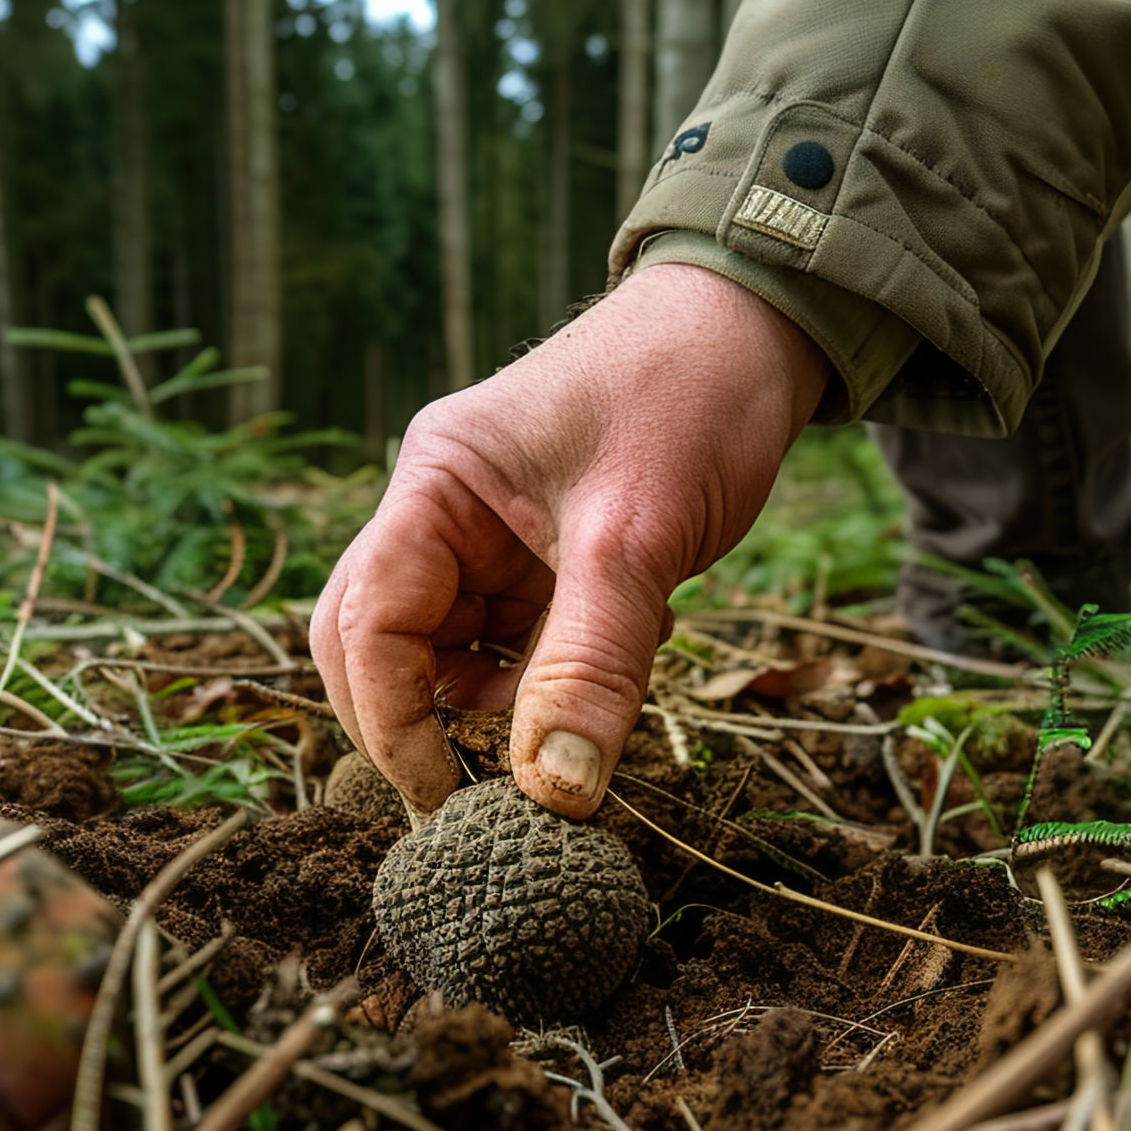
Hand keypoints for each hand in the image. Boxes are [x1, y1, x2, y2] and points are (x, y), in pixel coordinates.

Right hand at [310, 262, 832, 817]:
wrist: (763, 326)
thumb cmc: (688, 392)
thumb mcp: (636, 535)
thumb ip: (591, 663)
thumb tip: (554, 791)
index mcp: (435, 483)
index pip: (367, 621)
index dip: (391, 720)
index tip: (446, 795)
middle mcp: (443, 512)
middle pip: (378, 642)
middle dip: (413, 723)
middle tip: (467, 804)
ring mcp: (491, 540)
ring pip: (448, 655)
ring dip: (486, 713)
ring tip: (550, 747)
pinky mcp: (543, 562)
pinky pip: (513, 647)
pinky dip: (541, 689)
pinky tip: (592, 695)